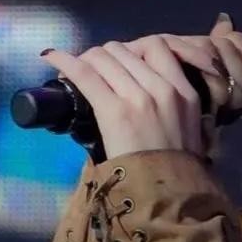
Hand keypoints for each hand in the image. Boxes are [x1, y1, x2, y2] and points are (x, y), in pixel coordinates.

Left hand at [39, 16, 241, 161]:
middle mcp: (164, 88)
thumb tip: (144, 89)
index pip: (155, 46)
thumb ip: (173, 104)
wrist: (168, 195)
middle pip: (124, 49)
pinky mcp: (115, 110)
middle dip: (104, 56)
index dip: (132, 48)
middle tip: (93, 70)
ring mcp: (139, 97)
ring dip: (86, 59)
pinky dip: (64, 61)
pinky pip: (85, 73)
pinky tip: (51, 57)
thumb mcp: (190, 128)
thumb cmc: (176, 169)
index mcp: (185, 91)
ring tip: (77, 71)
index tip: (119, 61)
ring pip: (104, 56)